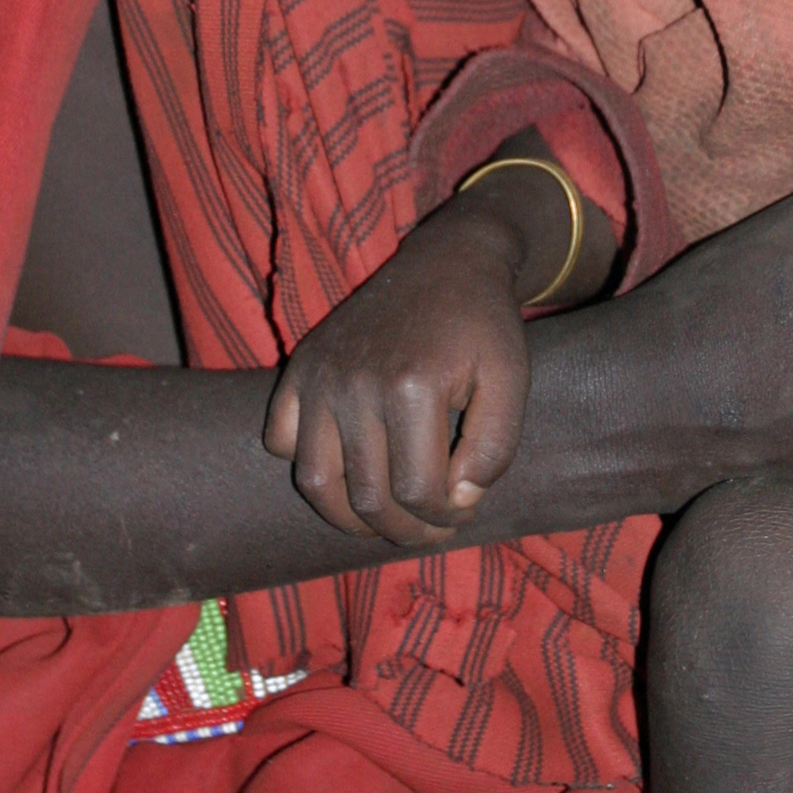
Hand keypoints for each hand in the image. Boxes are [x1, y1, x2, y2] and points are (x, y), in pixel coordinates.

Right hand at [265, 197, 533, 543]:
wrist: (447, 263)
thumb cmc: (483, 326)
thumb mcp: (511, 382)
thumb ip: (494, 448)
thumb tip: (456, 501)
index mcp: (411, 386)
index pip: (417, 492)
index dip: (444, 516)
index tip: (464, 510)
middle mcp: (356, 383)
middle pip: (368, 497)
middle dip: (405, 530)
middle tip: (432, 528)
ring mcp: (321, 376)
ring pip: (316, 482)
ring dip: (350, 518)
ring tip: (386, 518)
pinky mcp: (301, 367)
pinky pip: (281, 440)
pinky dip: (308, 464)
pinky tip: (347, 466)